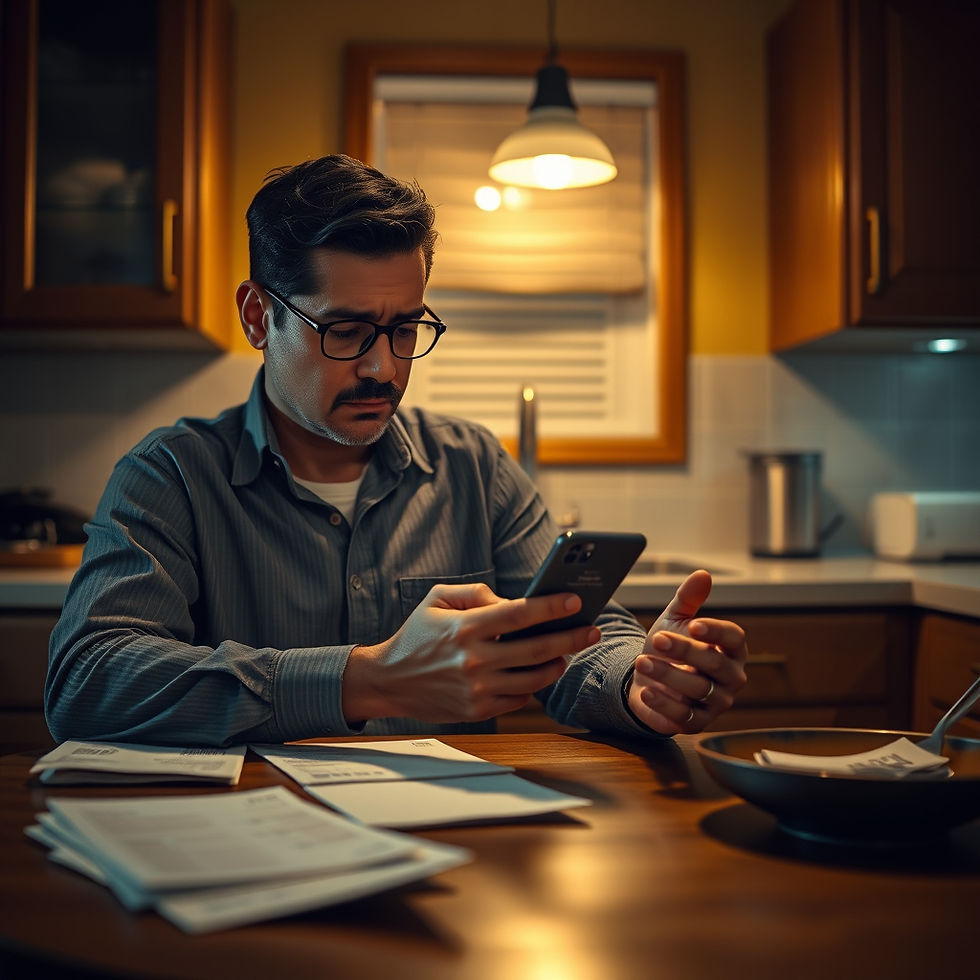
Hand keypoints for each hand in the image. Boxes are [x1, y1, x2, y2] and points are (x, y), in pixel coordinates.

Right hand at [342, 583, 600, 724]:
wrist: (388, 681)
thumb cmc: (416, 636)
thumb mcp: (437, 600)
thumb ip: (476, 593)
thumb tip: (514, 600)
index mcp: (465, 628)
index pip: (519, 614)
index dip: (551, 607)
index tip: (575, 600)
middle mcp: (474, 660)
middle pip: (537, 648)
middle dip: (571, 637)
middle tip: (591, 629)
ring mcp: (478, 689)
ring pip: (535, 678)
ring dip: (558, 663)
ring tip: (566, 652)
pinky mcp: (478, 710)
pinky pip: (520, 699)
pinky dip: (533, 686)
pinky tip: (537, 672)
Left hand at [627, 570, 746, 734]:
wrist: (646, 678)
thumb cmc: (668, 647)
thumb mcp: (674, 619)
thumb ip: (688, 599)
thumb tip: (702, 574)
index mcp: (731, 649)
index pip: (734, 638)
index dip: (716, 631)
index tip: (694, 624)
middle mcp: (731, 677)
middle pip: (715, 664)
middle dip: (685, 651)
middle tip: (657, 639)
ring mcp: (716, 702)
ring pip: (698, 689)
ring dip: (668, 675)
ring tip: (642, 661)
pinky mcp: (697, 722)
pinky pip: (684, 715)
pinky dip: (664, 705)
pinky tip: (646, 691)